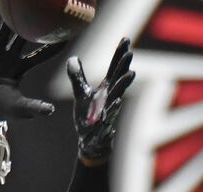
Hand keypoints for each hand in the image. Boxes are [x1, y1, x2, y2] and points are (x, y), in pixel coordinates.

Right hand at [0, 14, 65, 122]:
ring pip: (2, 36)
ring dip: (6, 25)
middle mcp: (9, 58)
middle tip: (39, 12)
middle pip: (22, 39)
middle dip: (30, 27)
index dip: (52, 46)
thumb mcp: (18, 107)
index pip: (40, 55)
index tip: (66, 35)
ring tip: (11, 11)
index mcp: (20, 68)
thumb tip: (51, 111)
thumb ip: (33, 107)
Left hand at [68, 38, 134, 165]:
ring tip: (131, 75)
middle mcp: (110, 100)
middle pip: (118, 81)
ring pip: (117, 98)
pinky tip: (114, 105)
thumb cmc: (89, 116)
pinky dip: (111, 113)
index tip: (125, 39)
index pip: (114, 70)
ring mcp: (108, 114)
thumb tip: (72, 58)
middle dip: (124, 67)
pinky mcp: (103, 128)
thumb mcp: (81, 94)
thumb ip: (78, 77)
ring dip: (123, 87)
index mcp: (106, 90)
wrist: (91, 141)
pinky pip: (107, 120)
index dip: (119, 55)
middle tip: (129, 54)